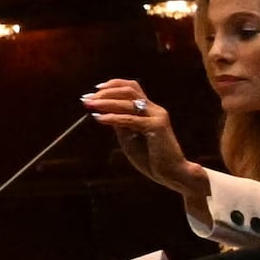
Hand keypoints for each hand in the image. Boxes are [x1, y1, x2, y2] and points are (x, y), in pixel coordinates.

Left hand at [82, 79, 201, 199]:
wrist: (172, 174)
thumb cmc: (151, 158)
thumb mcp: (129, 138)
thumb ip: (120, 124)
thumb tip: (101, 111)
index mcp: (150, 110)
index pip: (132, 87)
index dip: (112, 85)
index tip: (94, 90)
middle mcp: (155, 110)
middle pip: (129, 90)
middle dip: (106, 92)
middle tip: (87, 99)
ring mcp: (157, 117)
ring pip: (129, 101)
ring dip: (106, 102)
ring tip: (89, 105)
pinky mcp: (157, 127)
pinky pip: (131, 119)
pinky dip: (113, 117)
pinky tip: (100, 118)